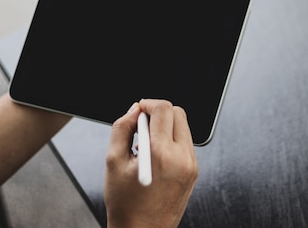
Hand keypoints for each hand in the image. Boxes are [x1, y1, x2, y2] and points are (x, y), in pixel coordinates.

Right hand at [104, 99, 198, 227]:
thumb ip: (121, 128)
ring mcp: (191, 165)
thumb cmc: (125, 204)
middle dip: (159, 113)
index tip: (138, 109)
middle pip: (178, 114)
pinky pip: (185, 144)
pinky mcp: (194, 172)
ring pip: (184, 127)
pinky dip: (171, 141)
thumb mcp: (113, 162)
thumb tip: (134, 110)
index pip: (164, 109)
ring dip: (166, 127)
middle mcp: (182, 158)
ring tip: (145, 145)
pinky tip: (155, 155)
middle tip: (141, 125)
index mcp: (162, 154)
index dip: (148, 104)